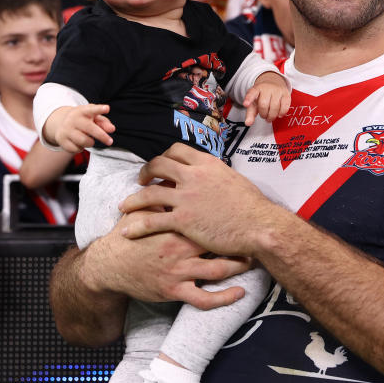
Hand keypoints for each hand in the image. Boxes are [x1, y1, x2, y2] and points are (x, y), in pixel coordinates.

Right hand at [45, 104, 115, 152]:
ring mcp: (66, 129)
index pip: (91, 109)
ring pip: (84, 141)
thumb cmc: (83, 120)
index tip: (107, 108)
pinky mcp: (62, 140)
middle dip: (102, 136)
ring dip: (91, 143)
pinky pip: (76, 149)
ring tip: (89, 139)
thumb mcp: (93, 117)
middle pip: (90, 128)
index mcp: (82, 111)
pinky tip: (78, 142)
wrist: (61, 123)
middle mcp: (73, 119)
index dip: (99, 109)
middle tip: (110, 142)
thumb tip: (111, 129)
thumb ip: (103, 122)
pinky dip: (81, 148)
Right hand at [85, 210, 251, 308]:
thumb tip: (179, 182)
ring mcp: (178, 271)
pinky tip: (239, 293)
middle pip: (218, 243)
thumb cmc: (128, 237)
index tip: (242, 216)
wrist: (109, 266)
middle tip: (255, 238)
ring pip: (217, 271)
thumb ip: (162, 199)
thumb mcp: (143, 213)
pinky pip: (204, 299)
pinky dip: (224, 298)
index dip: (228, 217)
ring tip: (252, 262)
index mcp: (174, 225)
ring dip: (238, 267)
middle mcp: (179, 248)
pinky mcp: (174, 291)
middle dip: (239, 242)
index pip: (208, 217)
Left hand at [119, 143, 282, 257]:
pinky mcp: (183, 220)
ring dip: (133, 200)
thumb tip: (211, 178)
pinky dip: (137, 226)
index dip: (164, 157)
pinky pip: (153, 221)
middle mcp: (193, 176)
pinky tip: (127, 232)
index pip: (177, 150)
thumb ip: (216, 176)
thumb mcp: (234, 180)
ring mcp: (186, 197)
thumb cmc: (252, 207)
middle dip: (145, 172)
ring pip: (149, 194)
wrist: (259, 226)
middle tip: (140, 180)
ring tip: (125, 206)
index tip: (160, 166)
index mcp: (207, 164)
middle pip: (158, 165)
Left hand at [243, 72, 290, 125]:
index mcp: (256, 89)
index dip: (248, 99)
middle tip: (264, 116)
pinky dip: (281, 113)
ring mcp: (277, 90)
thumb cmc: (262, 95)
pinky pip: (285, 107)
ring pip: (275, 106)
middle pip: (264, 104)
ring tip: (270, 116)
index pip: (252, 93)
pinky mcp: (286, 94)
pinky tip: (278, 114)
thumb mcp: (254, 102)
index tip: (246, 104)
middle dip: (263, 114)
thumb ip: (250, 113)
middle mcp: (267, 88)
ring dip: (272, 116)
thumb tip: (248, 123)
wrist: (273, 81)